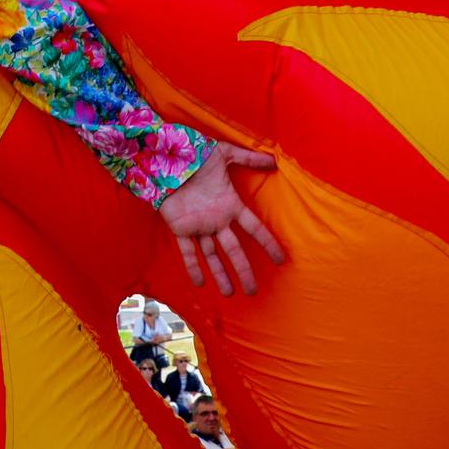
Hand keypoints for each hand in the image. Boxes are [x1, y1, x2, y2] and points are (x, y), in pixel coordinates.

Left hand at [159, 144, 284, 294]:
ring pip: (212, 255)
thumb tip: (274, 159)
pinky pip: (187, 251)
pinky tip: (200, 283)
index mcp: (229, 205)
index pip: (253, 228)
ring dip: (220, 274)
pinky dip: (192, 267)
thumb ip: (249, 159)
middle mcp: (216, 220)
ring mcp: (199, 226)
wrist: (168, 158)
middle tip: (253, 291)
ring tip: (229, 294)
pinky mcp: (180, 228)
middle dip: (243, 270)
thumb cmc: (197, 156)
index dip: (267, 243)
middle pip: (234, 250)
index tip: (281, 259)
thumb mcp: (225, 154)